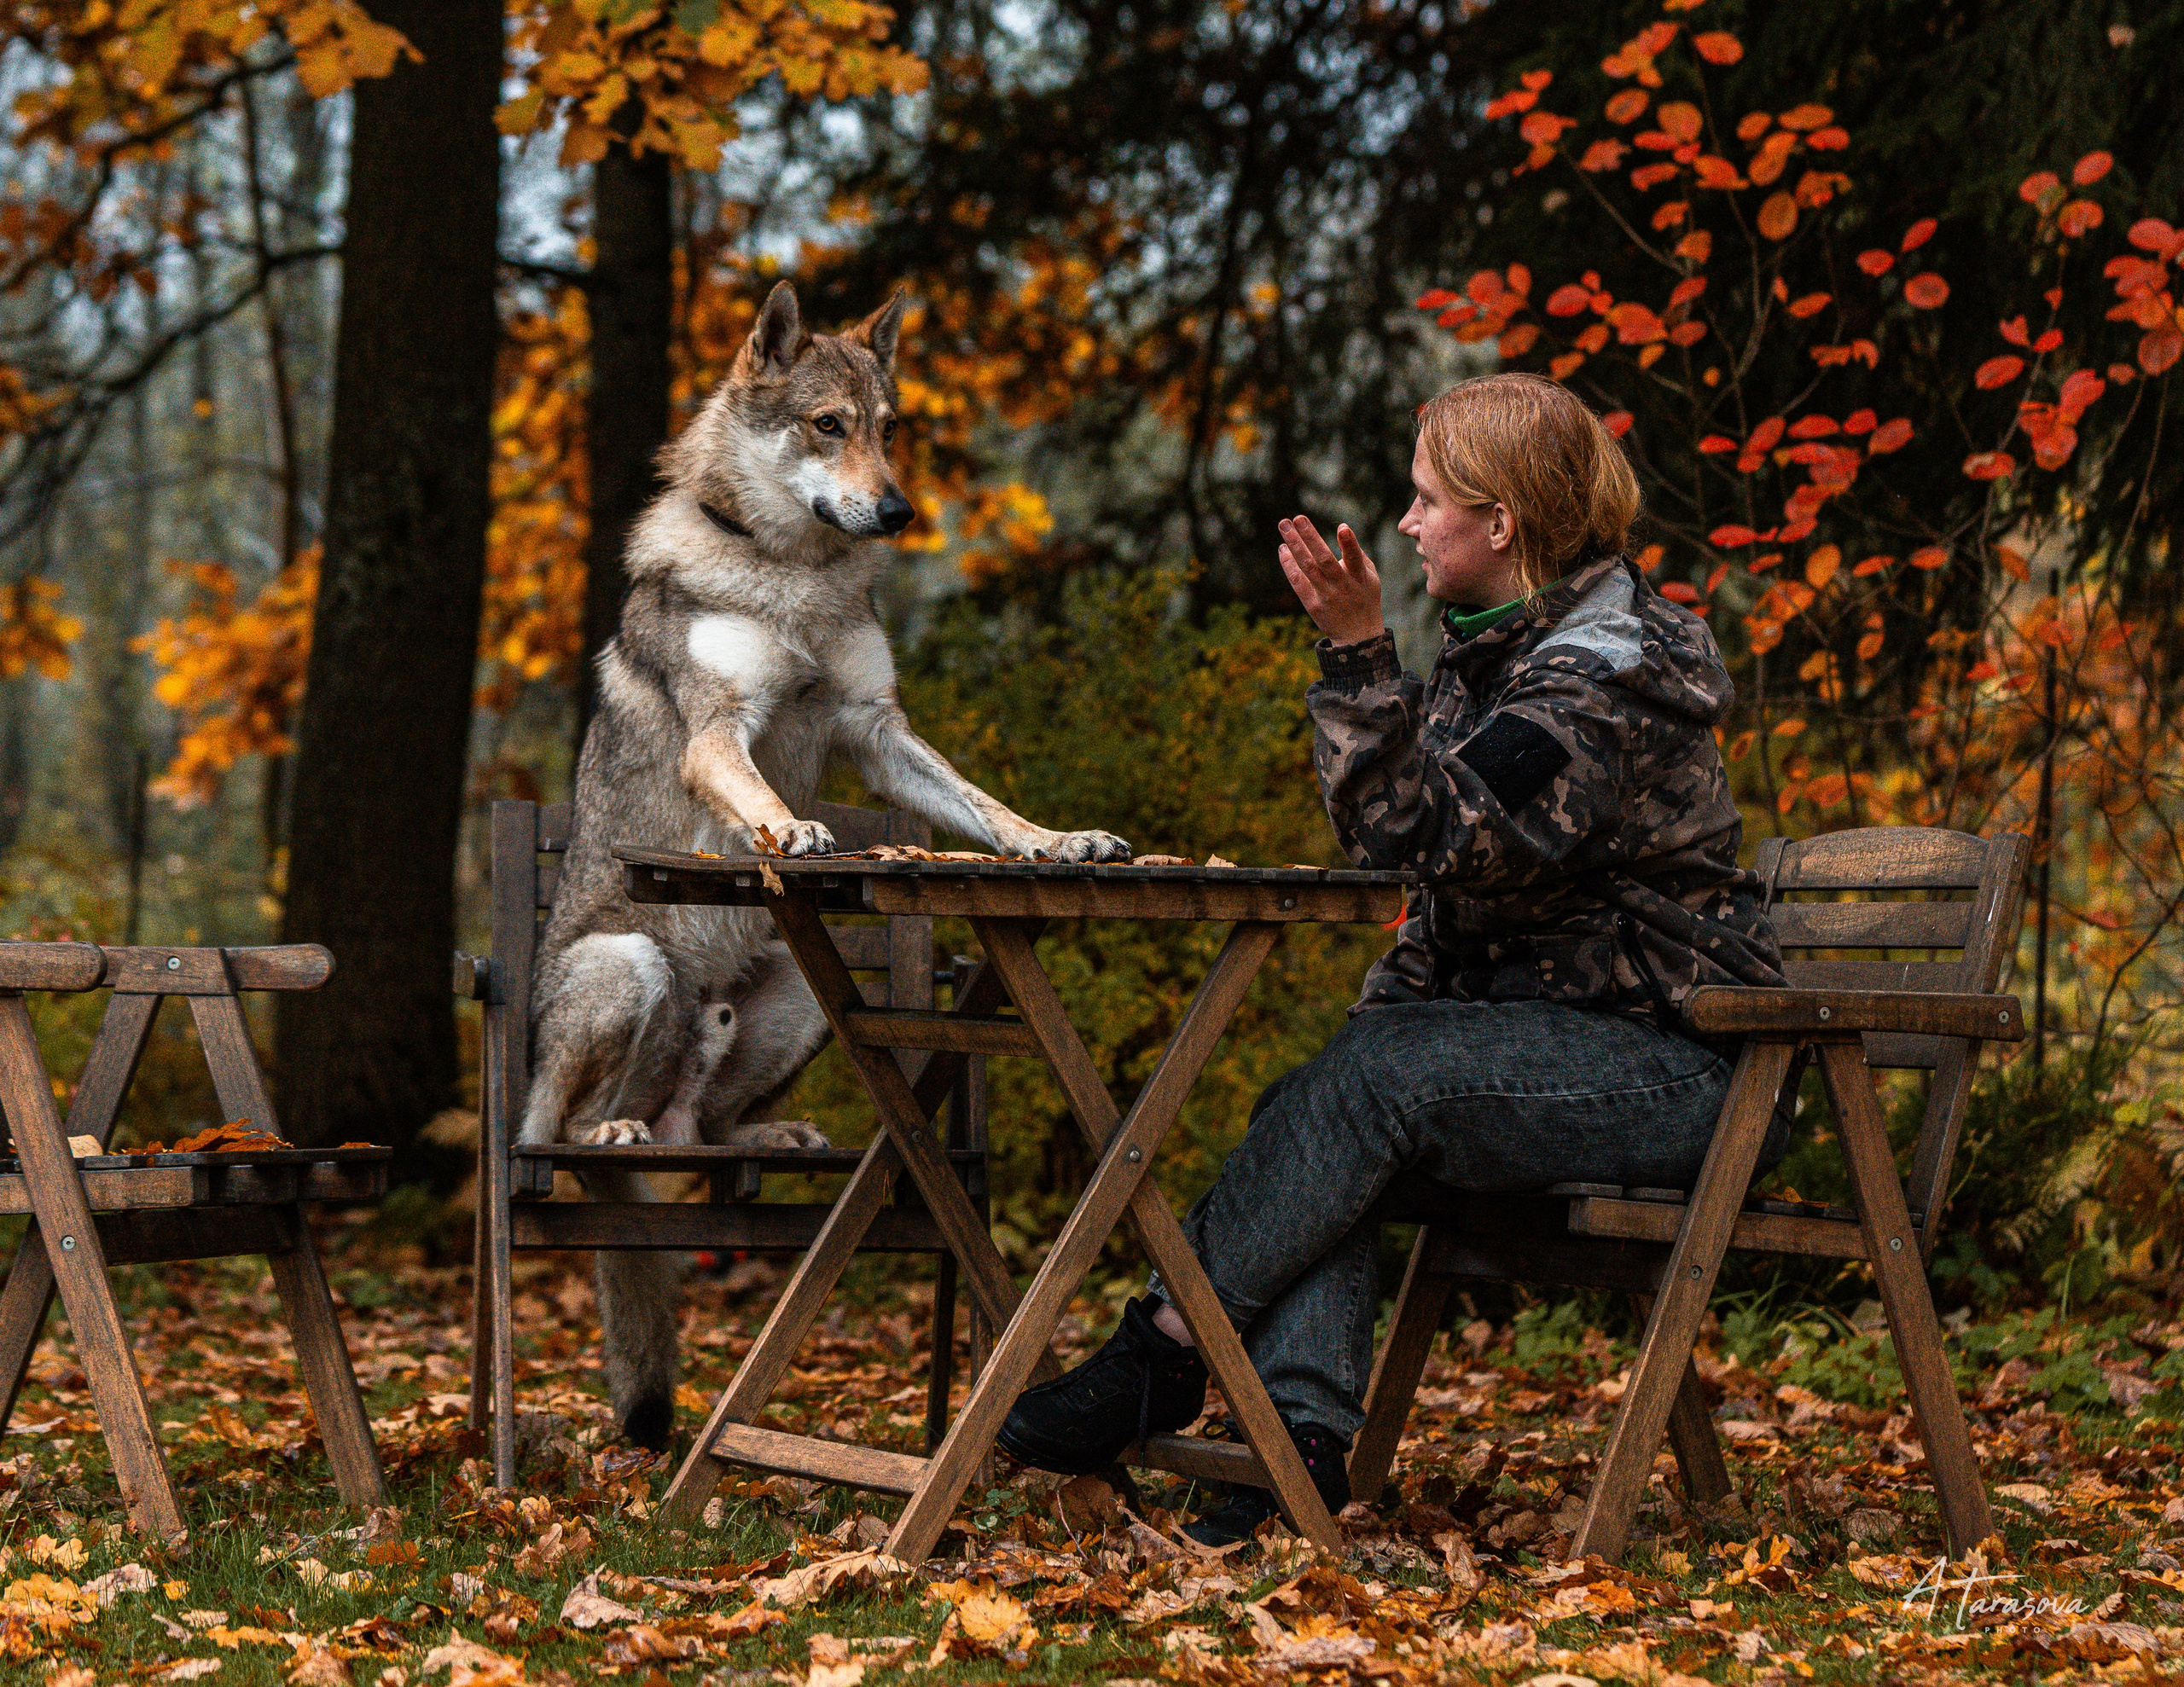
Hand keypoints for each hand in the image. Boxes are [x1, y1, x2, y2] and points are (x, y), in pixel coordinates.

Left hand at [1278, 515, 1383, 645]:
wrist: (1357, 636)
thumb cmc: (1364, 598)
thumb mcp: (1370, 577)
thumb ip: (1357, 555)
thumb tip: (1343, 530)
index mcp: (1359, 578)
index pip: (1355, 559)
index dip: (1349, 544)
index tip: (1342, 528)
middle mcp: (1342, 587)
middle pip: (1324, 560)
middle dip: (1310, 537)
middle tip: (1298, 517)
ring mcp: (1326, 597)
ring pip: (1307, 568)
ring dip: (1294, 545)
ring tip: (1284, 525)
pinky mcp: (1313, 605)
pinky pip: (1297, 582)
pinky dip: (1289, 564)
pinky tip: (1283, 549)